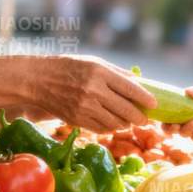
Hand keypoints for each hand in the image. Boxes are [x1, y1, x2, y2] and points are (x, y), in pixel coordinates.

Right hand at [37, 54, 156, 132]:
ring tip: (129, 121)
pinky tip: (113, 123)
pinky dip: (110, 127)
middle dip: (139, 117)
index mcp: (100, 73)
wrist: (38, 80)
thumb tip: (139, 82)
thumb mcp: (93, 62)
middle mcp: (94, 91)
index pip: (131, 89)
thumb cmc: (68, 67)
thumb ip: (116, 73)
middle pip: (126, 110)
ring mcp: (85, 107)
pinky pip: (101, 128)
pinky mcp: (77, 120)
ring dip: (125, 124)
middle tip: (145, 119)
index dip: (146, 99)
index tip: (154, 104)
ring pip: (115, 122)